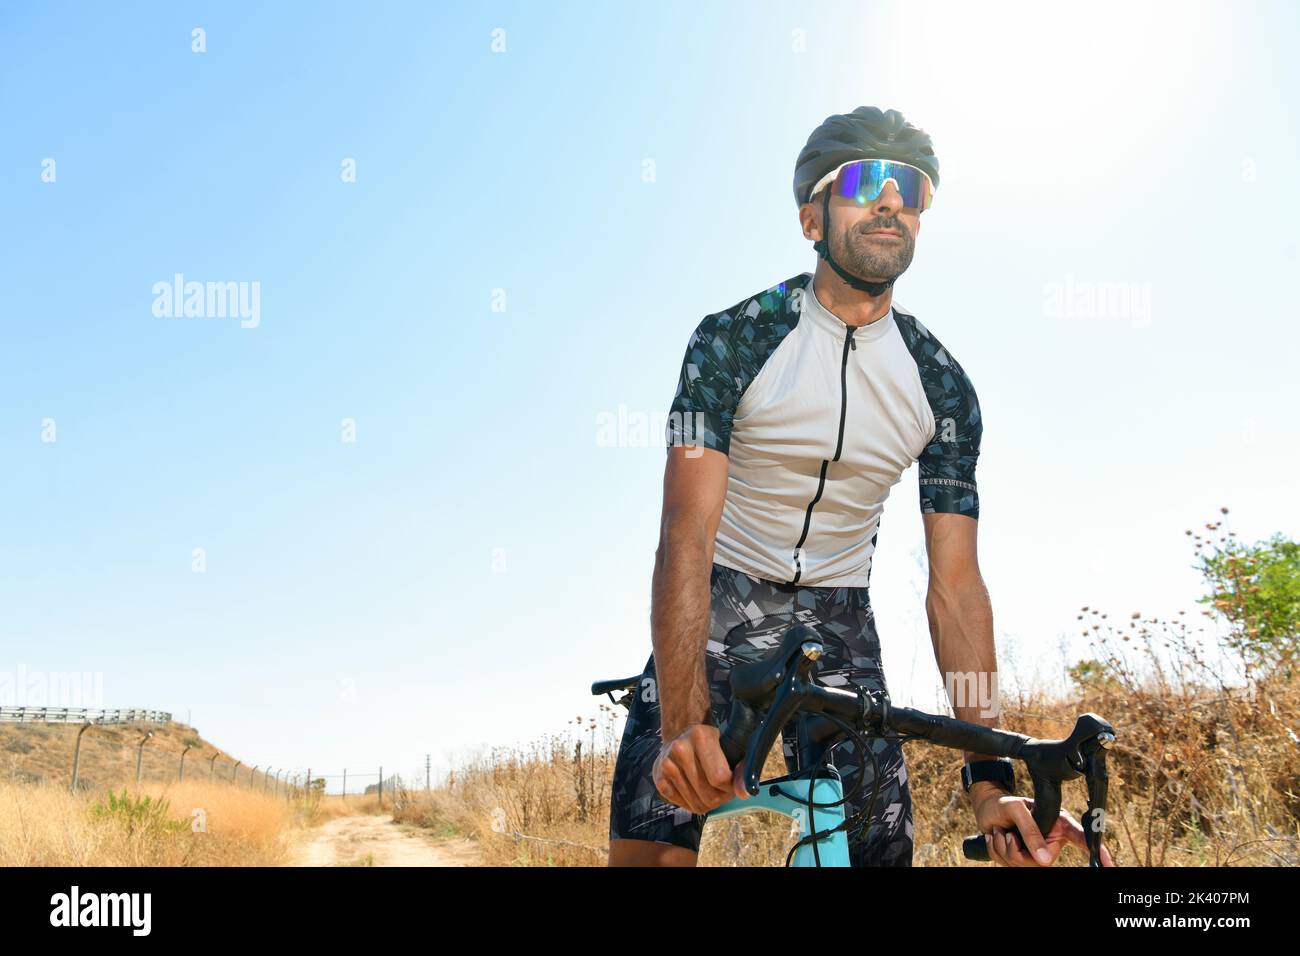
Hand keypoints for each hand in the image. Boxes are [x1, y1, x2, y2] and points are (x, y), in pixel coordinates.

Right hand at [652, 723, 749, 813]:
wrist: (680, 735)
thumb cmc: (710, 743)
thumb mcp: (729, 746)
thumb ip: (741, 768)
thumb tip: (745, 792)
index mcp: (700, 736)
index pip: (720, 778)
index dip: (731, 787)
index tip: (733, 782)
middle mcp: (680, 749)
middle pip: (708, 795)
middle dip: (720, 797)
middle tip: (722, 787)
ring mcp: (666, 764)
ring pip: (696, 804)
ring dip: (707, 802)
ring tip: (709, 787)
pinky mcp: (658, 778)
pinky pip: (681, 804)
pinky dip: (692, 802)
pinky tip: (695, 789)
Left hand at [971, 786, 1114, 866]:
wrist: (988, 808)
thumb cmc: (1005, 804)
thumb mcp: (1017, 809)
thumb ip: (1031, 831)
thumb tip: (1044, 861)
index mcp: (1057, 826)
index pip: (1082, 840)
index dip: (1098, 853)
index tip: (1108, 864)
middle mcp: (1049, 842)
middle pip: (1042, 862)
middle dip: (1018, 850)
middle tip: (1009, 833)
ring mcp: (1035, 852)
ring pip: (1021, 864)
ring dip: (1003, 847)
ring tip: (1002, 831)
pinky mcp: (1020, 859)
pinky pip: (1006, 864)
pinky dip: (996, 849)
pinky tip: (997, 837)